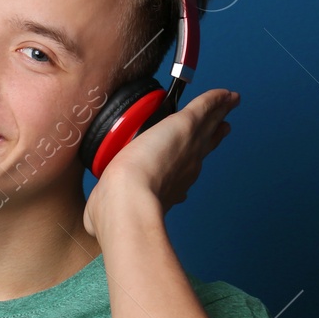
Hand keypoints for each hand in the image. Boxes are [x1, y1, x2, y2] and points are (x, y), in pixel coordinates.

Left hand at [82, 88, 237, 244]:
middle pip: (204, 145)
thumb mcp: (105, 209)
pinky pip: (205, 107)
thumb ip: (99, 212)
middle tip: (223, 125)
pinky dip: (215, 99)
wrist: (128, 201)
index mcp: (169, 184)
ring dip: (218, 113)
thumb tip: (90, 224)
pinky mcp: (184, 126)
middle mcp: (185, 166)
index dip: (190, 160)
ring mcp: (188, 146)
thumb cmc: (117, 209)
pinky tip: (224, 94)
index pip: (184, 168)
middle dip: (212, 135)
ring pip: (208, 124)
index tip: (194, 155)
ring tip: (228, 102)